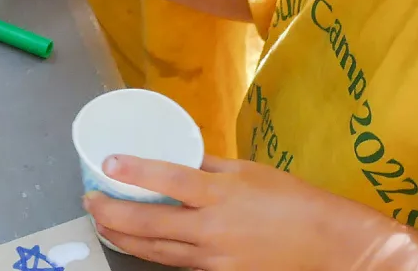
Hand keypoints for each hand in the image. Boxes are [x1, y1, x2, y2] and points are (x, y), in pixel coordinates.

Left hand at [87, 156, 382, 270]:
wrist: (327, 246)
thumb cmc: (293, 201)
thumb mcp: (250, 170)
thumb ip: (211, 167)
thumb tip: (182, 158)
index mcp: (221, 194)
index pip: (169, 180)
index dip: (135, 172)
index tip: (108, 163)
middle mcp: (212, 230)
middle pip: (150, 225)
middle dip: (113, 214)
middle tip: (90, 201)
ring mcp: (214, 260)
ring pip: (156, 252)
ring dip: (124, 238)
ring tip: (102, 222)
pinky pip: (177, 265)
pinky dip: (152, 254)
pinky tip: (138, 245)